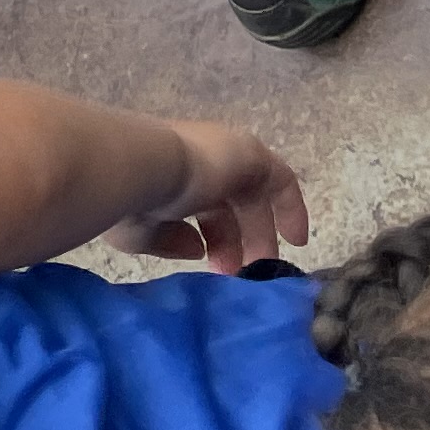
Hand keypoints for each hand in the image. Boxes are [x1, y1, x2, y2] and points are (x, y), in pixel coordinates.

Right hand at [106, 121, 310, 271]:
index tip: (217, 264)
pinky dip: (290, 208)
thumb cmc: (134, 199)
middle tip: (241, 275)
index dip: (213, 236)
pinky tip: (296, 238)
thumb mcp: (141, 231)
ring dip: (258, 235)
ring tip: (261, 270)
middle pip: (229, 205)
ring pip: (253, 198)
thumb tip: (198, 249)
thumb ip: (171, 241)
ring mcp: (225, 155)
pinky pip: (280, 181)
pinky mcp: (251, 154)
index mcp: (169, 173)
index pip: (199, 206)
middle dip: (236, 243)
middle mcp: (199, 160)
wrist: (145, 167)